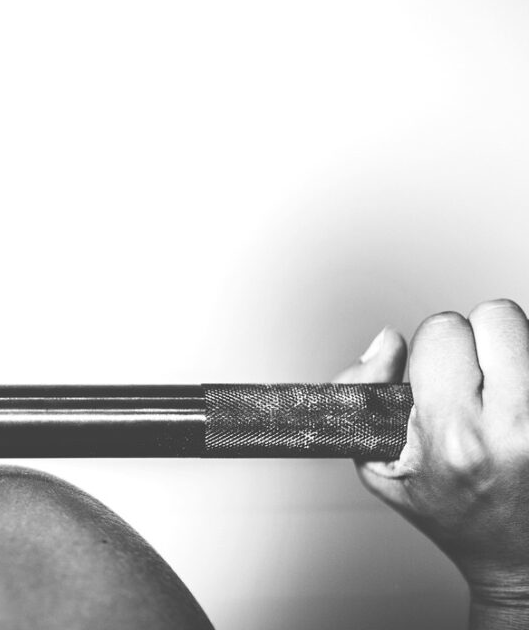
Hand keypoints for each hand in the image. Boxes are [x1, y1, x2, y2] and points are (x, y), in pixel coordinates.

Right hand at [335, 300, 528, 623]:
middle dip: (477, 339)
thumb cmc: (454, 515)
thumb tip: (388, 340)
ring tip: (502, 391)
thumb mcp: (379, 465)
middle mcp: (514, 427)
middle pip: (495, 316)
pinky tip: (521, 404)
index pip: (443, 329)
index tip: (434, 378)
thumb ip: (363, 393)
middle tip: (474, 379)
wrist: (521, 560)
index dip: (432, 348)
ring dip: (512, 350)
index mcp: (455, 436)